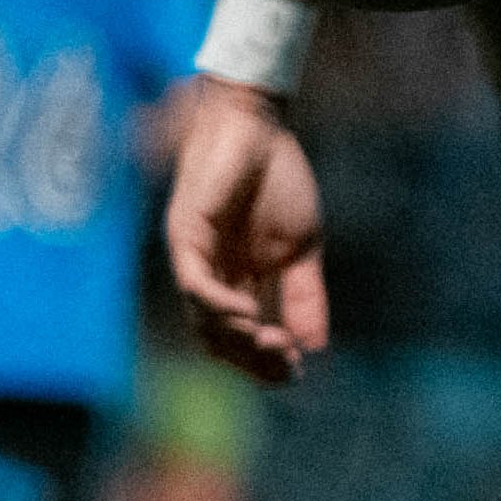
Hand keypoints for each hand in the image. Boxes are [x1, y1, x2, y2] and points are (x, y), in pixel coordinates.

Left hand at [166, 76, 328, 384]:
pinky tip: (248, 314)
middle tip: (285, 364)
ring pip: (203, 321)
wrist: (258, 127)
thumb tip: (315, 347)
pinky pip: (195, 286)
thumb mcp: (303, 245)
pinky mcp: (185, 238)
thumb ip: (304, 294)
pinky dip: (219, 306)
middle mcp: (211, 278)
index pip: (245, 338)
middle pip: (220, 341)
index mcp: (238, 281)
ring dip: (236, 340)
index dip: (267, 360)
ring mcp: (195, 260)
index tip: (297, 373)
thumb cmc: (278, 178)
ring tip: (270, 342)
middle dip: (251, 359)